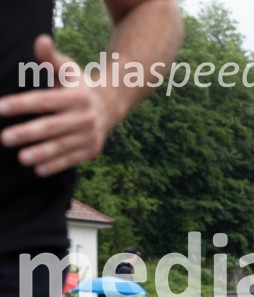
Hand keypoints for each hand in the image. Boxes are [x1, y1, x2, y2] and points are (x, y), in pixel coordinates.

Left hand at [0, 36, 118, 176]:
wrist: (110, 105)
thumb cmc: (78, 85)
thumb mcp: (67, 69)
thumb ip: (50, 57)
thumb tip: (41, 40)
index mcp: (77, 96)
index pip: (45, 100)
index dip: (22, 104)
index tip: (0, 108)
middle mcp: (85, 116)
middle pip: (52, 126)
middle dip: (28, 133)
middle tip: (4, 138)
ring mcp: (90, 135)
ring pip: (62, 145)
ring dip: (41, 153)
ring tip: (21, 158)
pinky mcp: (92, 149)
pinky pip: (72, 159)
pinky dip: (56, 165)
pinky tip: (38, 169)